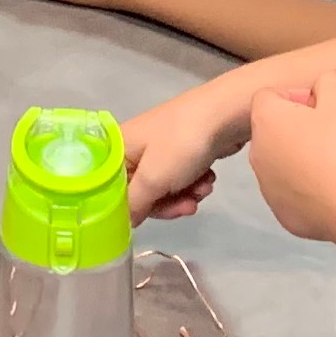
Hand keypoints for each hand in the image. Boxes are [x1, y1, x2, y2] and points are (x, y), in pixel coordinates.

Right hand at [122, 89, 237, 221]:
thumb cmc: (181, 145)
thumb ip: (134, 205)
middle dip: (167, 204)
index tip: (150, 218)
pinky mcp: (181, 151)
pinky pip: (180, 178)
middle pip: (141, 192)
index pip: (110, 189)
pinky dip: (194, 183)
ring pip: (164, 189)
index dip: (129, 208)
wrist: (225, 114)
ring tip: (204, 189)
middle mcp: (134, 148)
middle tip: (188, 207)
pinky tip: (208, 179)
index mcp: (118, 149)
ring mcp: (160, 149)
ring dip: (185, 195)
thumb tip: (126, 222)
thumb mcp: (152, 179)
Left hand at [243, 80, 335, 242]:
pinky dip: (303, 189)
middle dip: (294, 128)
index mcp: (265, 119)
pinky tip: (328, 190)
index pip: (268, 96)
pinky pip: (288, 192)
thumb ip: (326, 81)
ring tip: (330, 164)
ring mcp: (265, 185)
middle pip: (270, 130)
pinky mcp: (279, 211)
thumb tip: (320, 88)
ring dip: (297, 159)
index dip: (294, 97)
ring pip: (277, 163)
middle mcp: (256, 152)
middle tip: (327, 134)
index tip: (319, 108)